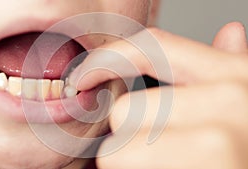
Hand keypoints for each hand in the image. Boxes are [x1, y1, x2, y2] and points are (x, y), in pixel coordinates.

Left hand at [69, 22, 247, 168]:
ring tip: (170, 167)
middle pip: (124, 111)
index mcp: (237, 77)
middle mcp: (231, 101)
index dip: (108, 58)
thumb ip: (230, 72)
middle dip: (129, 137)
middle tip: (160, 154)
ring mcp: (217, 142)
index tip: (82, 77)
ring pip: (117, 152)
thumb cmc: (247, 149)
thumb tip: (229, 32)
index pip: (153, 46)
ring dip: (131, 165)